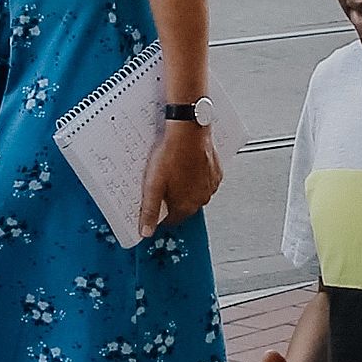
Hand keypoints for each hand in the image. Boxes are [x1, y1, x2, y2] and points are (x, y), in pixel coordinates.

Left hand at [140, 118, 223, 235]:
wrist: (189, 130)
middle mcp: (202, 198)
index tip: (155, 205)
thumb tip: (146, 231)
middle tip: (161, 184)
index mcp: (187, 205)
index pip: (172, 221)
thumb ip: (150, 210)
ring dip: (185, 188)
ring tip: (173, 172)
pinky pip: (204, 180)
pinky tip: (185, 165)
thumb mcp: (153, 185)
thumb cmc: (172, 154)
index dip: (161, 214)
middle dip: (172, 200)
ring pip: (194, 193)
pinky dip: (195, 177)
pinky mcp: (215, 171)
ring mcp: (211, 185)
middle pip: (184, 207)